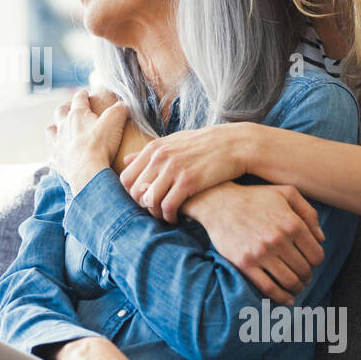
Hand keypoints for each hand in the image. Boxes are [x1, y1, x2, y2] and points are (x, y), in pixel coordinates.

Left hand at [47, 88, 130, 194]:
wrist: (88, 171)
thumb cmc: (101, 145)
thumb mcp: (115, 122)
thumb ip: (119, 110)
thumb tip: (123, 104)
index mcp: (77, 115)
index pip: (79, 98)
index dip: (83, 94)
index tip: (85, 93)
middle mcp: (64, 126)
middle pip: (60, 111)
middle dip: (65, 107)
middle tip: (70, 107)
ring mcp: (58, 143)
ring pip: (50, 131)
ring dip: (54, 128)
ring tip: (59, 128)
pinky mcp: (57, 160)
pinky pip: (51, 156)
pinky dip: (54, 155)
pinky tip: (58, 156)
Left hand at [118, 122, 252, 222]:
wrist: (234, 144)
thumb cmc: (203, 145)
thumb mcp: (173, 142)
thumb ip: (149, 153)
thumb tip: (126, 159)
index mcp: (154, 148)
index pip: (126, 178)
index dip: (131, 193)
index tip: (144, 199)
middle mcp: (159, 158)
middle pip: (135, 191)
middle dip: (142, 206)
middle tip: (154, 210)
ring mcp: (173, 169)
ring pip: (149, 200)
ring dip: (155, 213)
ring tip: (164, 216)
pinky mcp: (188, 181)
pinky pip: (168, 206)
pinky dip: (169, 216)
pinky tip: (176, 217)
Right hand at [182, 182, 325, 305]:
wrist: (218, 202)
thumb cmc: (254, 197)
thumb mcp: (286, 193)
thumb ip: (308, 212)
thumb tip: (321, 238)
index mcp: (292, 223)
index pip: (316, 255)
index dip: (316, 261)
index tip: (309, 262)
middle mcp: (279, 240)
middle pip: (304, 270)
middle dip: (307, 276)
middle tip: (303, 276)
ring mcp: (261, 253)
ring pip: (289, 281)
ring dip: (297, 288)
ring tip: (295, 287)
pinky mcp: (245, 263)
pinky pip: (268, 288)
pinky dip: (281, 298)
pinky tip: (287, 299)